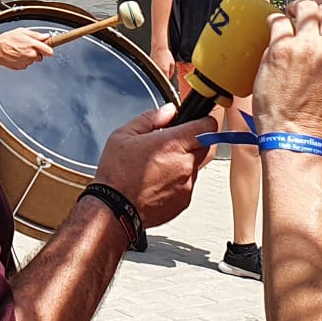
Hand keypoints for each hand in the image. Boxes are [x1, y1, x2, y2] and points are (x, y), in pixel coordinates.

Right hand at [0, 27, 52, 69]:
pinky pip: (25, 64)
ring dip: (29, 56)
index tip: (49, 49)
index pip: (49, 51)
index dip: (49, 50)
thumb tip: (45, 36)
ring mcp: (26, 62)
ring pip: (32, 60)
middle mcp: (30, 55)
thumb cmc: (6, 40)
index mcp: (32, 45)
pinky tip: (16, 55)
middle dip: (36, 52)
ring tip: (19, 50)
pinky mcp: (20, 67)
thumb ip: (36, 35)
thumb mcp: (22, 32)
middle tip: (28, 47)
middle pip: (40, 56)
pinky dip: (23, 61)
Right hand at [92, 103, 216, 227]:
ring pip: (195, 166)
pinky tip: (158, 182)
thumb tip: (168, 111)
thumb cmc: (116, 175)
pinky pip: (188, 184)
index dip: (203, 122)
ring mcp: (187, 184)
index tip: (197, 122)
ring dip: (183, 162)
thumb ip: (150, 118)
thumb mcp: (124, 135)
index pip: (207, 127)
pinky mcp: (185, 201)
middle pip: (204, 146)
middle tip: (170, 145)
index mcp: (172, 144)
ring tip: (158, 167)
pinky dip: (178, 181)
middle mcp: (184, 164)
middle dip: (191, 142)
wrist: (114, 209)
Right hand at [149, 45, 174, 80]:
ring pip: (157, 75)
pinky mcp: (150, 66)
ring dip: (159, 74)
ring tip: (162, 68)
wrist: (158, 48)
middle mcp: (158, 70)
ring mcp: (154, 68)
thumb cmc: (165, 53)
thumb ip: (172, 71)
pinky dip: (156, 70)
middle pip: (161, 78)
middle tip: (166, 75)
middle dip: (164, 78)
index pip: (166, 80)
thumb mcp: (172, 63)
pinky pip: (154, 71)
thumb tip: (170, 76)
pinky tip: (158, 65)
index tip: (168, 83)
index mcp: (165, 70)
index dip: (168, 82)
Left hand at [252, 0, 321, 138]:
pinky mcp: (281, 48)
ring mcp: (307, 46)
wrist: (294, 132)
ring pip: (306, 8)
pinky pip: (279, 20)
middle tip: (309, 13)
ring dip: (298, 7)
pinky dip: (276, 19)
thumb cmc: (320, 116)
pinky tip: (275, 24)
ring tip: (291, 12)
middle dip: (320, 9)